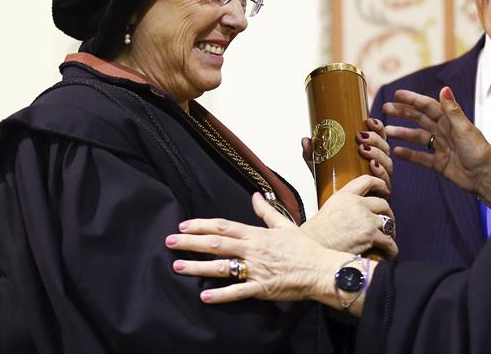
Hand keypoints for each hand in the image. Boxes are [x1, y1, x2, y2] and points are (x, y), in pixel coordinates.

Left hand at [167, 193, 356, 309]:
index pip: (223, 226)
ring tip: (177, 266)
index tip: (184, 226)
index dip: (201, 225)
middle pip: (216, 243)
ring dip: (197, 267)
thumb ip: (266, 212)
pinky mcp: (261, 288)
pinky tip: (204, 296)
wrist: (321, 269)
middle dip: (190, 243)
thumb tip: (256, 195)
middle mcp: (253, 250)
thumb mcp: (285, 224)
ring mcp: (256, 269)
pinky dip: (220, 294)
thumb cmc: (304, 247)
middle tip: (169, 242)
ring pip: (221, 267)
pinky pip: (237, 292)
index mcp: (256, 234)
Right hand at [300, 175, 397, 258]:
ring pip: (389, 222)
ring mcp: (365, 219)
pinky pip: (389, 241)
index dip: (380, 183)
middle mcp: (357, 204)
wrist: (313, 246)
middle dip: (388, 213)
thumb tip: (357, 211)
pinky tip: (390, 252)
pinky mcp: (370, 235)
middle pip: (383, 204)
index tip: (385, 190)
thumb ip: (345, 204)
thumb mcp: (329, 207)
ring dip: (391, 231)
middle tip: (388, 221)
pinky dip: (392, 248)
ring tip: (389, 238)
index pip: (367, 180)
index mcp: (345, 195)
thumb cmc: (317, 233)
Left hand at [301, 118, 391, 190]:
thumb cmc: (332, 183)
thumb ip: (313, 154)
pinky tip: (373, 166)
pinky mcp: (381, 193)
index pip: (379, 136)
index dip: (377, 127)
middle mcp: (378, 164)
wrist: (336, 210)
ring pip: (387, 163)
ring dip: (377, 154)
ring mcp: (381, 179)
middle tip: (360, 137)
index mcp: (369, 153)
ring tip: (363, 150)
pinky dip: (381, 172)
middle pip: (385, 147)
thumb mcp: (320, 166)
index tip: (368, 121)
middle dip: (375, 139)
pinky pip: (385, 181)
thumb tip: (306, 139)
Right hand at [383, 87, 490, 211]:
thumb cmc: (478, 151)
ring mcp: (441, 146)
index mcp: (449, 120)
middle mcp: (444, 131)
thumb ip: (452, 110)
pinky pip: (421, 157)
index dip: (412, 99)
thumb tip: (444, 88)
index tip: (396, 94)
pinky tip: (397, 152)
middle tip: (385, 109)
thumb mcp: (464, 128)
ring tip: (386, 132)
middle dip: (403, 113)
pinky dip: (409, 154)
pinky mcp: (439, 162)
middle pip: (419, 119)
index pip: (427, 106)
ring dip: (402, 133)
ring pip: (417, 137)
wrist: (485, 177)